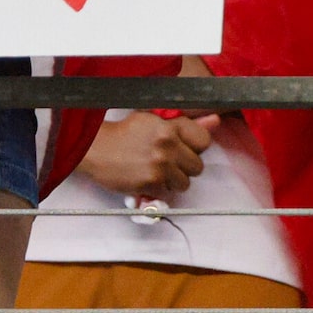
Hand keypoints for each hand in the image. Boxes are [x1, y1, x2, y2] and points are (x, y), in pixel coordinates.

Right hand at [78, 110, 219, 198]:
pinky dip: (159, 189)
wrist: (96, 148)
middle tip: (169, 162)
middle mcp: (168, 146)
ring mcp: (159, 166)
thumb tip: (216, 120)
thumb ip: (186, 123)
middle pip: (197, 166)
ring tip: (158, 172)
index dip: (196, 147)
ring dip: (174, 180)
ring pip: (185, 183)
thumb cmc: (125, 132)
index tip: (185, 148)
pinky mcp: (149, 184)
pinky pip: (167, 193)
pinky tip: (147, 179)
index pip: (204, 141)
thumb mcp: (155, 119)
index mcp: (171, 127)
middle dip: (185, 166)